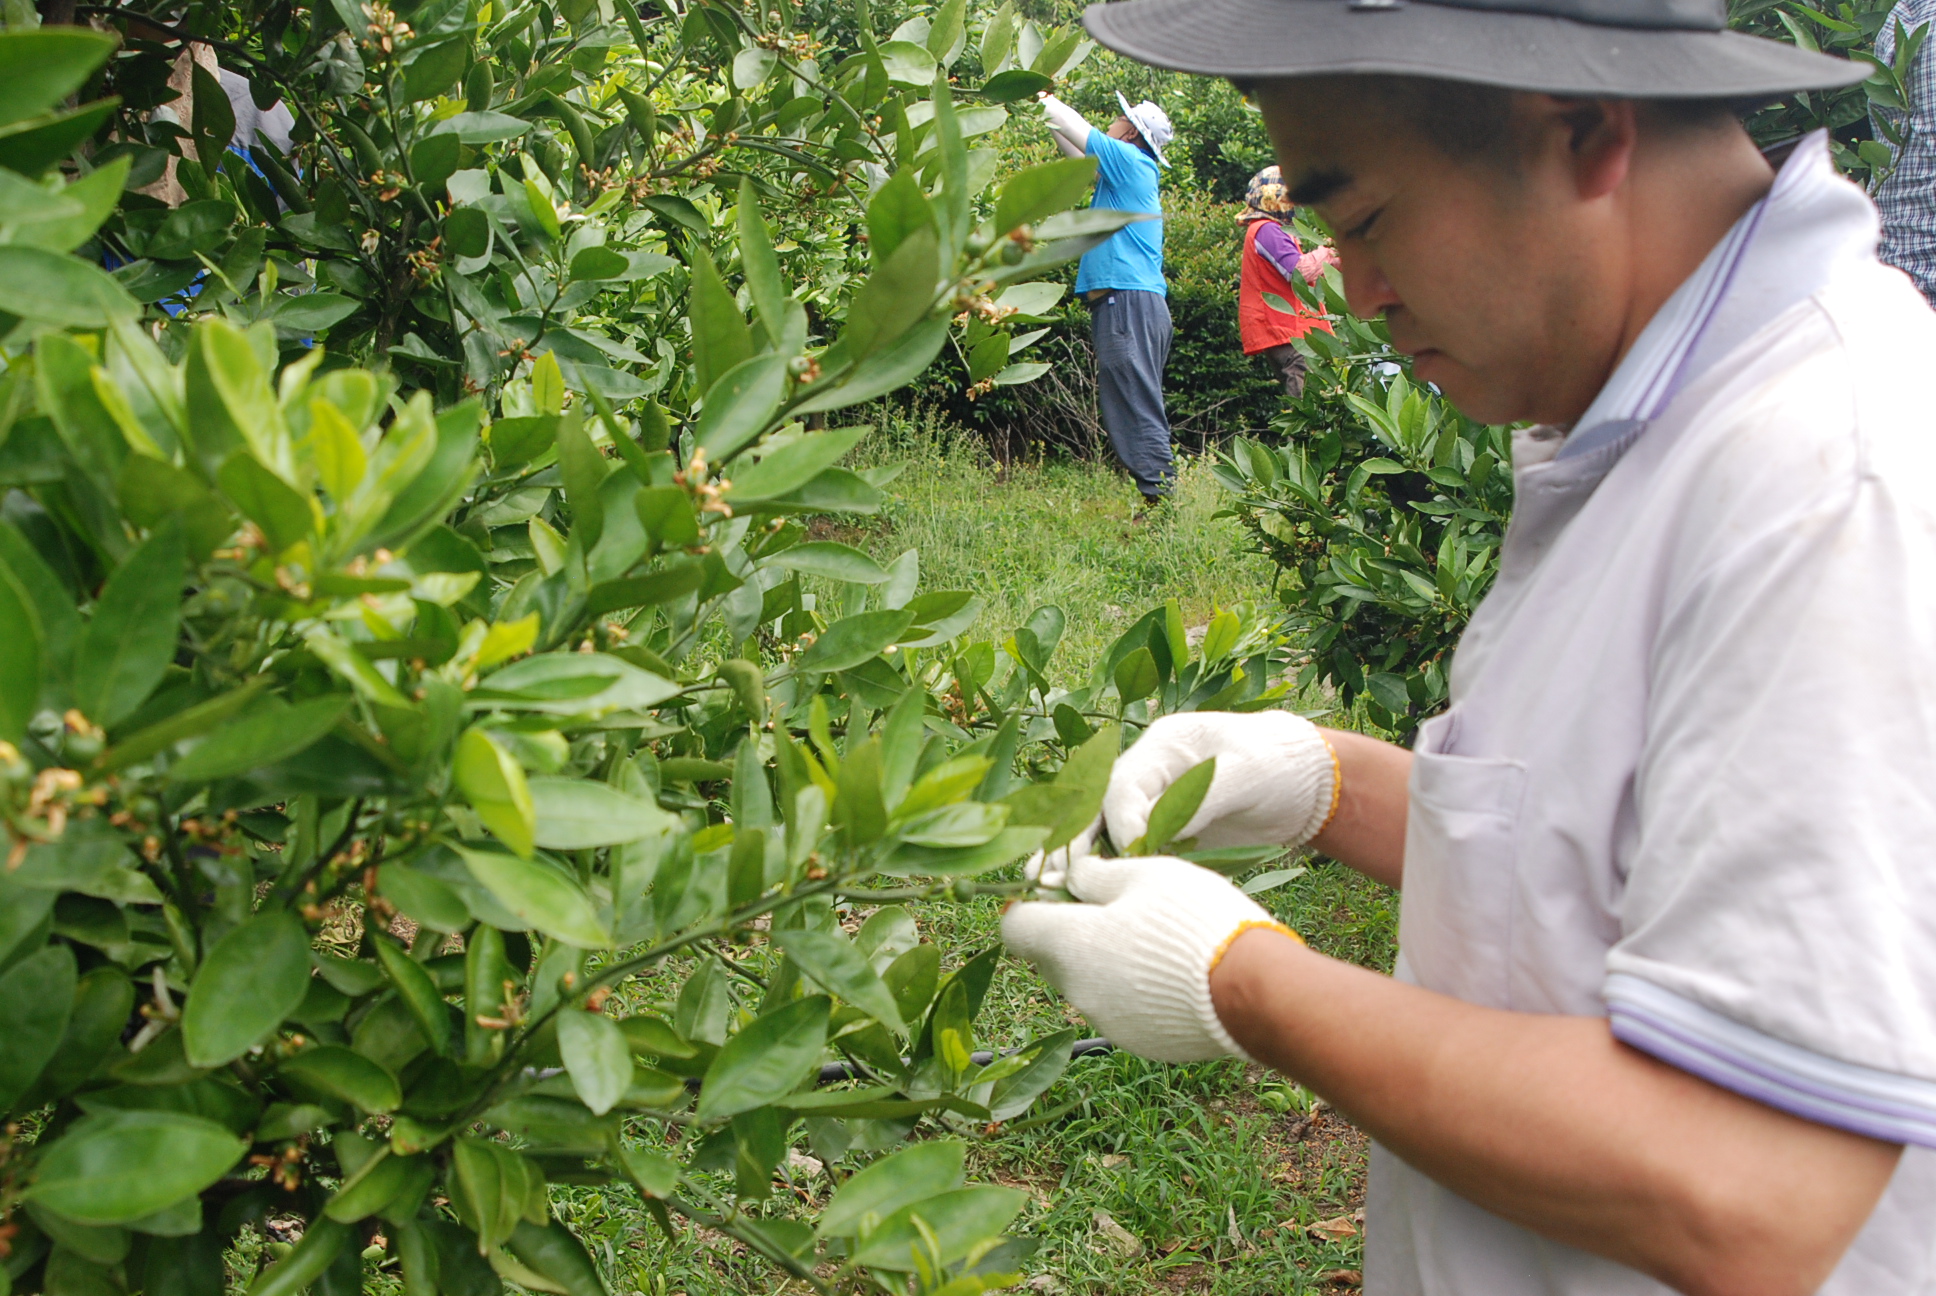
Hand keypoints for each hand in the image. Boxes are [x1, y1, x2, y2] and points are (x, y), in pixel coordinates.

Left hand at [1001, 853, 1298, 1060]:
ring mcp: (1106, 1022)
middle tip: (1117, 907)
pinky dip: (1133, 991)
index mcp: (1070, 943)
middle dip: (1071, 932)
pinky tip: (1173, 975)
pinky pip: (1120, 1009)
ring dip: (1105, 962)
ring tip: (1154, 941)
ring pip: (1087, 983)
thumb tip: (1068, 878)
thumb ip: (1095, 875)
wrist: (1253, 991)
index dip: (1031, 904)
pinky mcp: (1138, 1042)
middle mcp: (1077, 989)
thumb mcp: (1145, 874)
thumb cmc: (1194, 919)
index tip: (1058, 890)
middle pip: (1051, 956)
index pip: (1015, 926)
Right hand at [1028, 711, 1337, 887]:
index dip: (1119, 825)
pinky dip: (1110, 872)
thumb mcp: (1247, 773)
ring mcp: (1155, 802)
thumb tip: (1149, 832)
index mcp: (1162, 746)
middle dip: (1073, 843)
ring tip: (1050, 891)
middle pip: (1097, 807)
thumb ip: (1199, 798)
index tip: (1127, 859)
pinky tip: (1088, 898)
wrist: (1309, 781)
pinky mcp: (1166, 832)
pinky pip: (1128, 852)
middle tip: (1048, 878)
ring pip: (1104, 831)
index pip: (1121, 787)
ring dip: (1080, 861)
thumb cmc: (1280, 763)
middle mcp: (1149, 772)